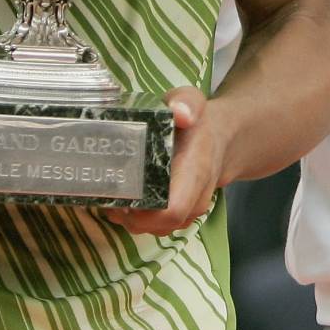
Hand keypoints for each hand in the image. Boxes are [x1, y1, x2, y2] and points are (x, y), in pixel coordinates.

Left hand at [107, 87, 224, 236]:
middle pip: (159, 225)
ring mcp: (190, 209)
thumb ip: (187, 102)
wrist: (222, 138)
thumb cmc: (200, 120)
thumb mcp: (193, 100)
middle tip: (108, 196)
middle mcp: (196, 197)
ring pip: (156, 229)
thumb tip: (181, 113)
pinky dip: (140, 220)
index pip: (173, 210)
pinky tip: (127, 203)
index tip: (120, 197)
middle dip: (129, 216)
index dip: (143, 213)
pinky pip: (159, 226)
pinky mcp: (183, 214)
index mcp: (195, 171)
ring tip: (114, 198)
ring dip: (132, 219)